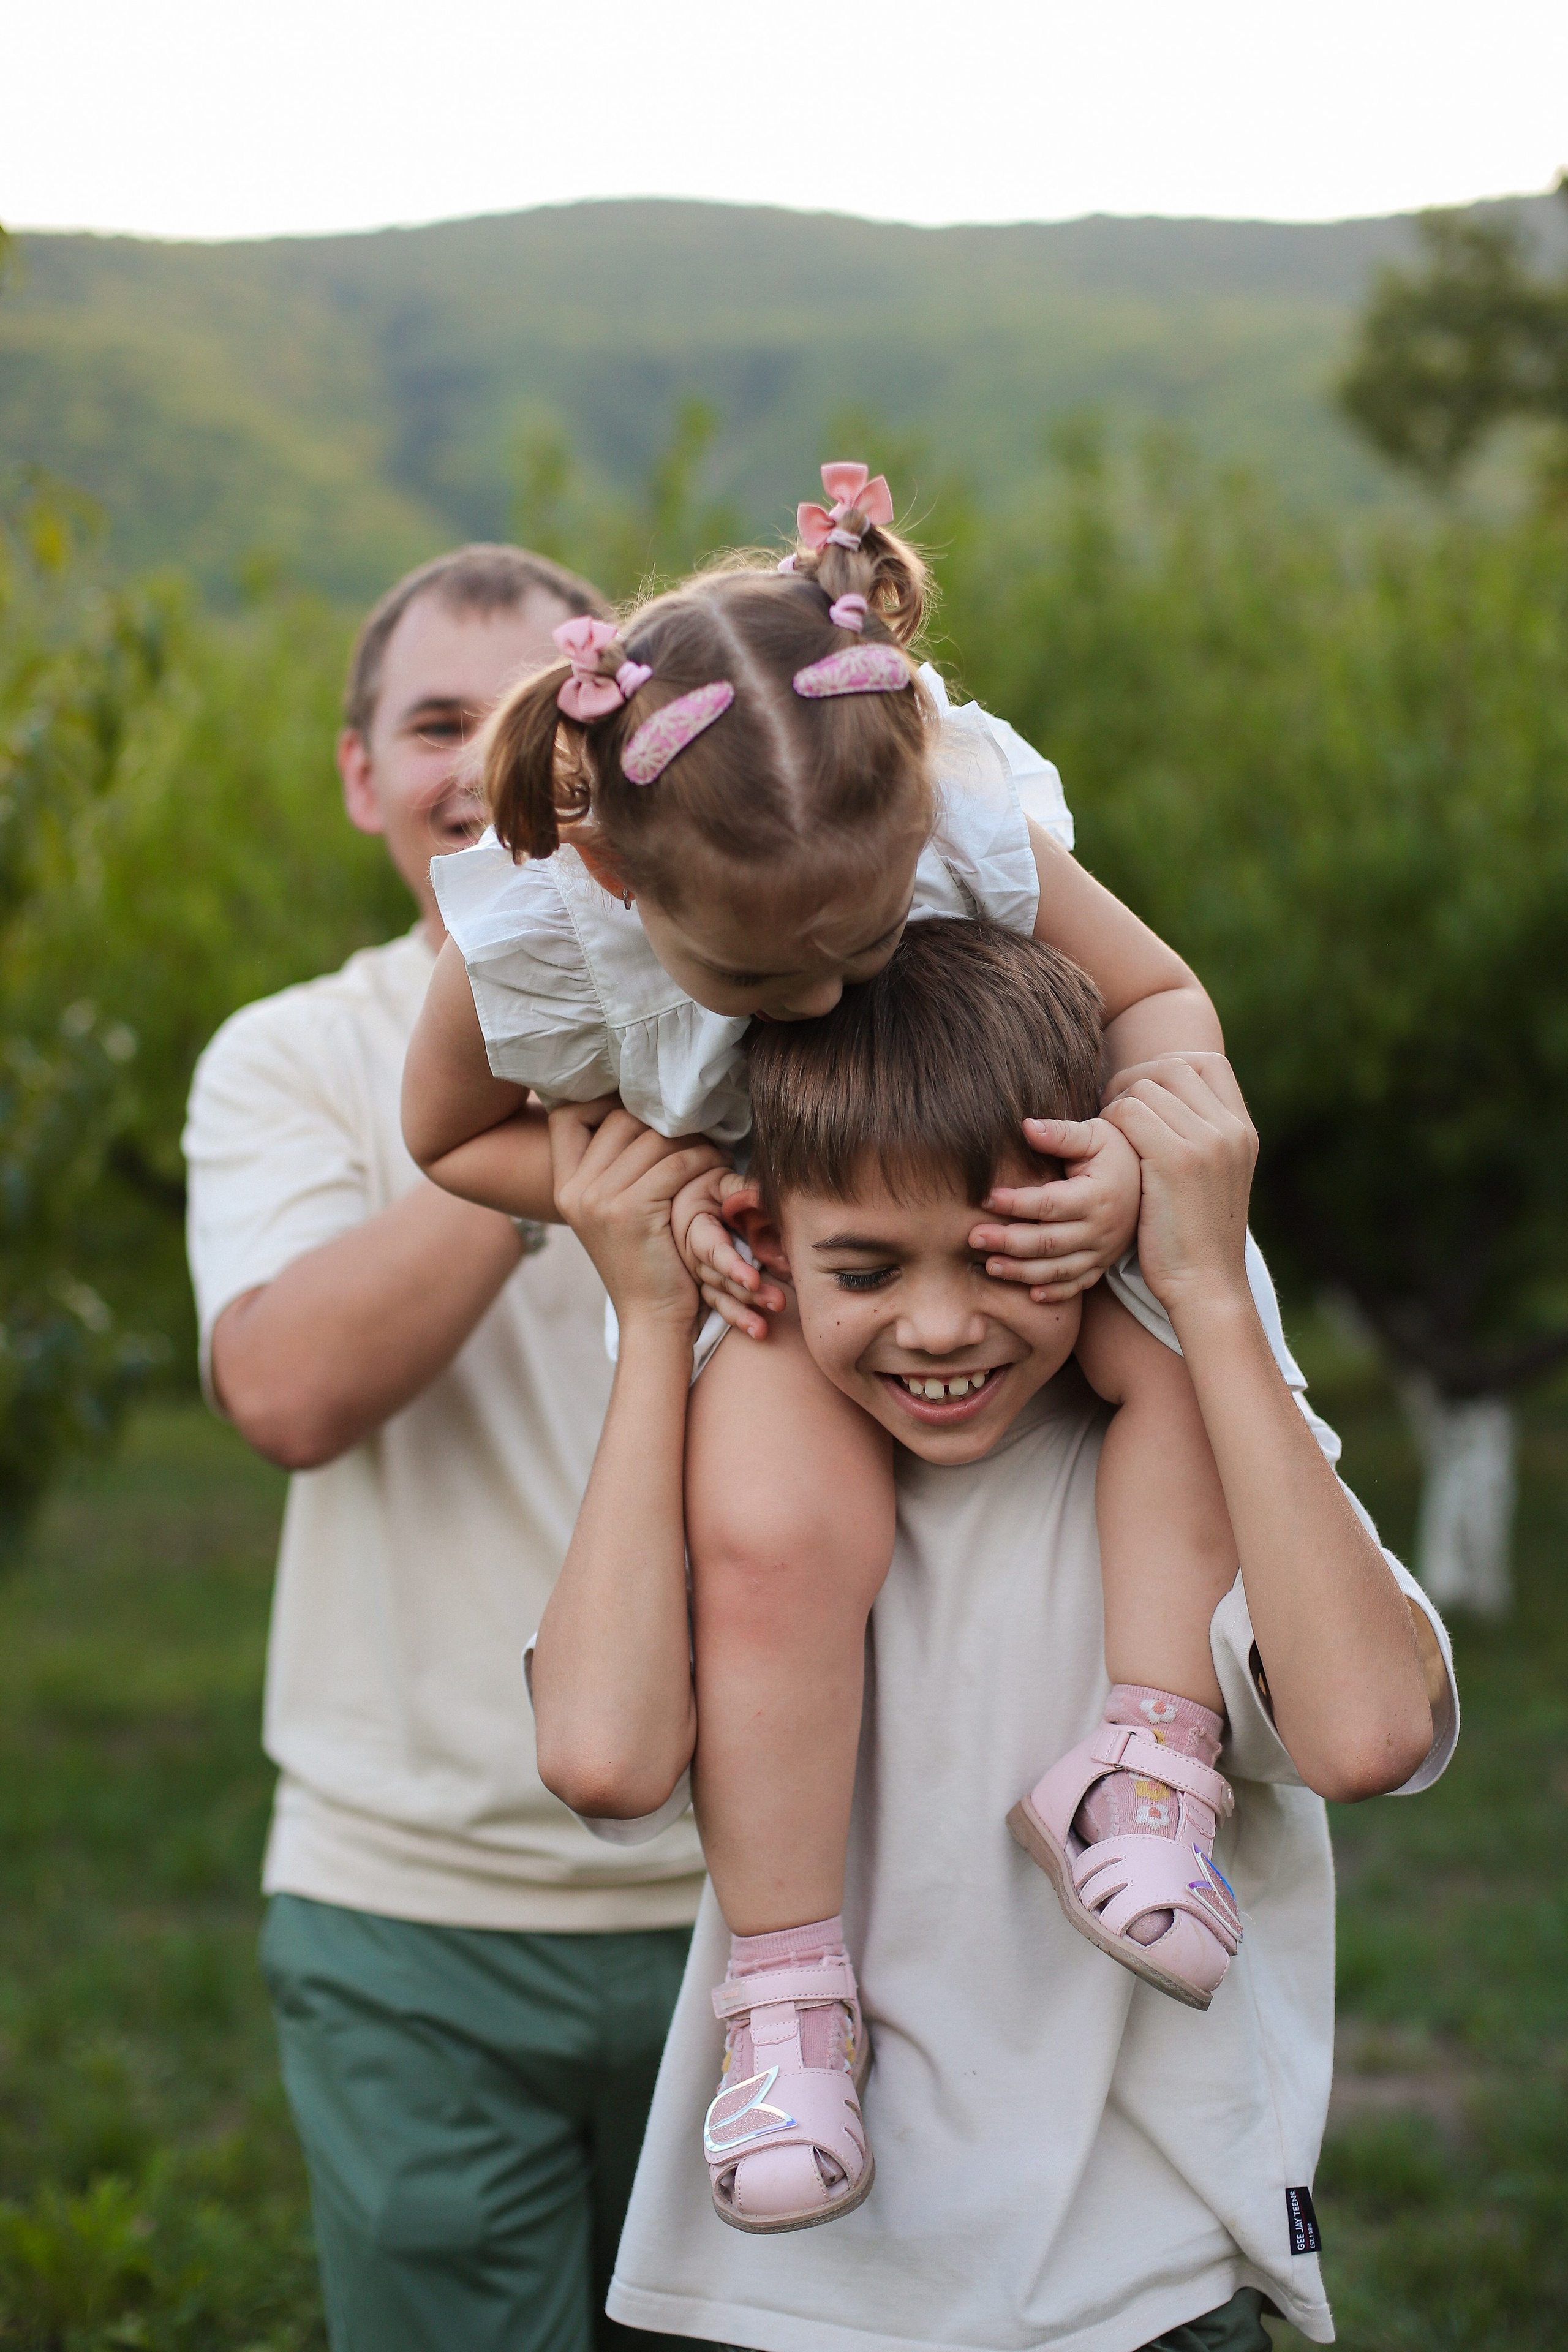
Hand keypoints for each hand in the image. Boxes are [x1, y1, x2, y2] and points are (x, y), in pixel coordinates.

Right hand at [549, 1098, 727, 1332]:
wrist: (653, 1320)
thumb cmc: (647, 1262)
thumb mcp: (615, 1211)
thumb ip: (615, 1167)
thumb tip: (641, 1106)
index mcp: (564, 1187)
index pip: (568, 1115)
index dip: (606, 1103)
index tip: (646, 1115)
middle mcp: (574, 1190)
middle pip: (619, 1118)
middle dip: (663, 1120)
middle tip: (695, 1135)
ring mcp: (598, 1200)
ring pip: (653, 1138)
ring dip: (693, 1140)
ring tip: (713, 1153)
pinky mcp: (630, 1212)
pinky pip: (675, 1163)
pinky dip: (703, 1160)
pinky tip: (718, 1169)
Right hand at [670, 1168, 787, 1341]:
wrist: (683, 1198)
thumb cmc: (705, 1187)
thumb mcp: (717, 1183)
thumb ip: (737, 1189)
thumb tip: (766, 1193)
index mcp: (693, 1226)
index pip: (712, 1250)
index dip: (732, 1266)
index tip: (754, 1280)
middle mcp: (693, 1254)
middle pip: (721, 1277)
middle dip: (749, 1291)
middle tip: (778, 1301)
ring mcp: (700, 1272)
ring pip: (722, 1294)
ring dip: (746, 1310)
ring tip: (766, 1327)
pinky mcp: (708, 1285)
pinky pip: (722, 1305)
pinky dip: (740, 1318)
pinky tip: (759, 1331)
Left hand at [970, 1117, 1141, 1301]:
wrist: (1154, 1177)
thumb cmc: (1116, 1150)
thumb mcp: (1094, 1134)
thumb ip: (1061, 1133)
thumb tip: (1026, 1126)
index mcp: (1097, 1196)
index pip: (1050, 1204)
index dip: (1017, 1203)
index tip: (986, 1197)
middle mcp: (1102, 1229)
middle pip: (1049, 1242)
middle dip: (1009, 1242)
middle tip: (974, 1237)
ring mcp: (1103, 1251)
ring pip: (1059, 1269)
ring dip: (1022, 1272)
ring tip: (989, 1265)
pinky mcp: (1103, 1264)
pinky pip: (1078, 1285)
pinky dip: (1055, 1292)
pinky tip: (1030, 1295)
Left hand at [1098, 1054, 1256, 1313]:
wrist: (1206, 1286)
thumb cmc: (1195, 1239)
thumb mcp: (1210, 1180)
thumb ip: (1198, 1138)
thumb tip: (1163, 1103)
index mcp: (1243, 1130)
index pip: (1205, 1064)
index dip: (1165, 1069)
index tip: (1140, 1096)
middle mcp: (1231, 1129)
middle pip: (1170, 1067)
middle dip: (1132, 1081)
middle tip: (1111, 1112)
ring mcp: (1208, 1141)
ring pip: (1145, 1087)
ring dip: (1116, 1105)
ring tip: (1105, 1136)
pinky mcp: (1177, 1159)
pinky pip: (1130, 1113)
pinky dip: (1109, 1123)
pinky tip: (1104, 1152)